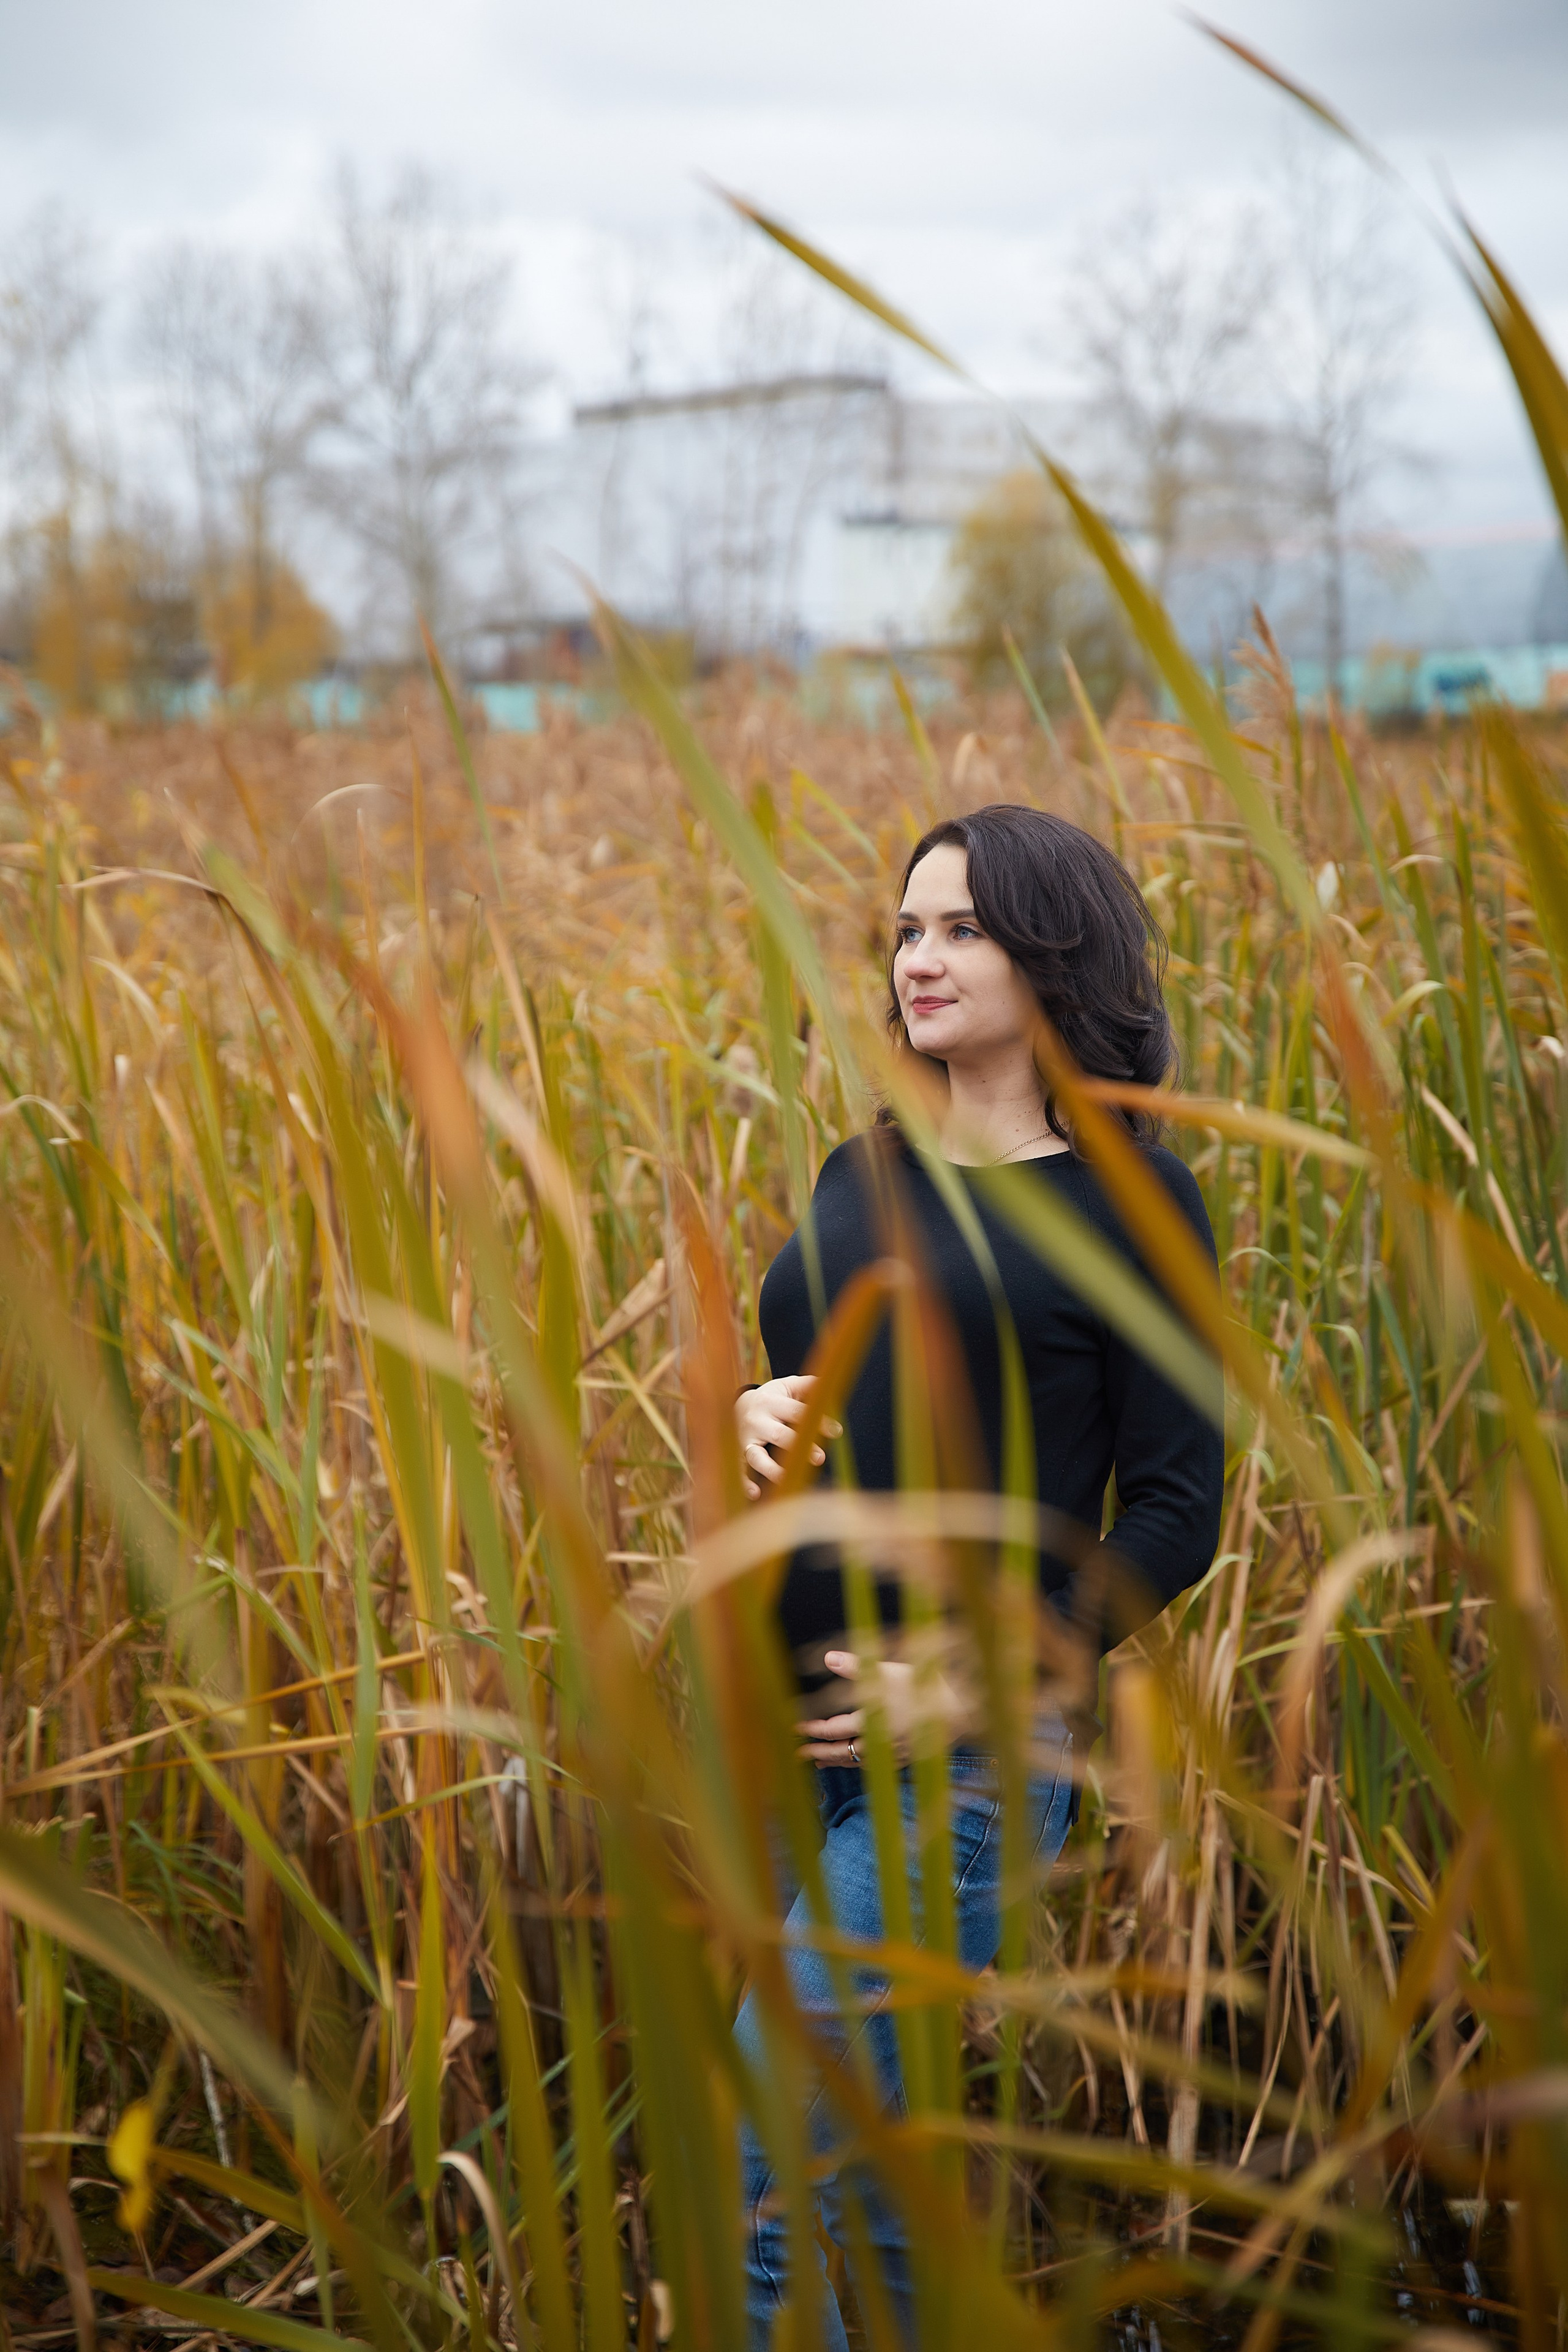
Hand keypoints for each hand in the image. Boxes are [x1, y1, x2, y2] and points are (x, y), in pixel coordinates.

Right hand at [734, 1375, 838, 1501]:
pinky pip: (740, 1470)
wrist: (734, 1406)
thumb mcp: (787, 1387)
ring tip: (788, 1478)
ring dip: (772, 1469)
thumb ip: (808, 1386)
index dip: (818, 1421)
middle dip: (800, 1446)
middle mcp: (756, 1421)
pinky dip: (746, 1482)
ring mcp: (745, 1439)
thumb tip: (829, 1385)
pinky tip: (756, 1493)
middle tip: (820, 1458)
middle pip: (779, 1434)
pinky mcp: (738, 1454)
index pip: (797, 1412)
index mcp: (771, 1402)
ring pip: (756, 1456)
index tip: (837, 1431)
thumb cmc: (771, 1399)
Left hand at [797, 1649, 914, 1764]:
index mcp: (869, 1720)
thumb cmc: (922, 1686)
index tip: (797, 1729)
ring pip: (855, 1762)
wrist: (959, 1711)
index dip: (813, 1730)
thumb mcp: (887, 1671)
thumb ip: (856, 1666)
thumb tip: (828, 1658)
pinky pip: (874, 1767)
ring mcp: (891, 1754)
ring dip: (835, 1761)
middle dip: (818, 1752)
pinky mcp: (904, 1758)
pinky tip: (856, 1762)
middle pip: (840, 1751)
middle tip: (799, 1753)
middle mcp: (876, 1742)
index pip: (832, 1730)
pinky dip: (857, 1765)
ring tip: (820, 1762)